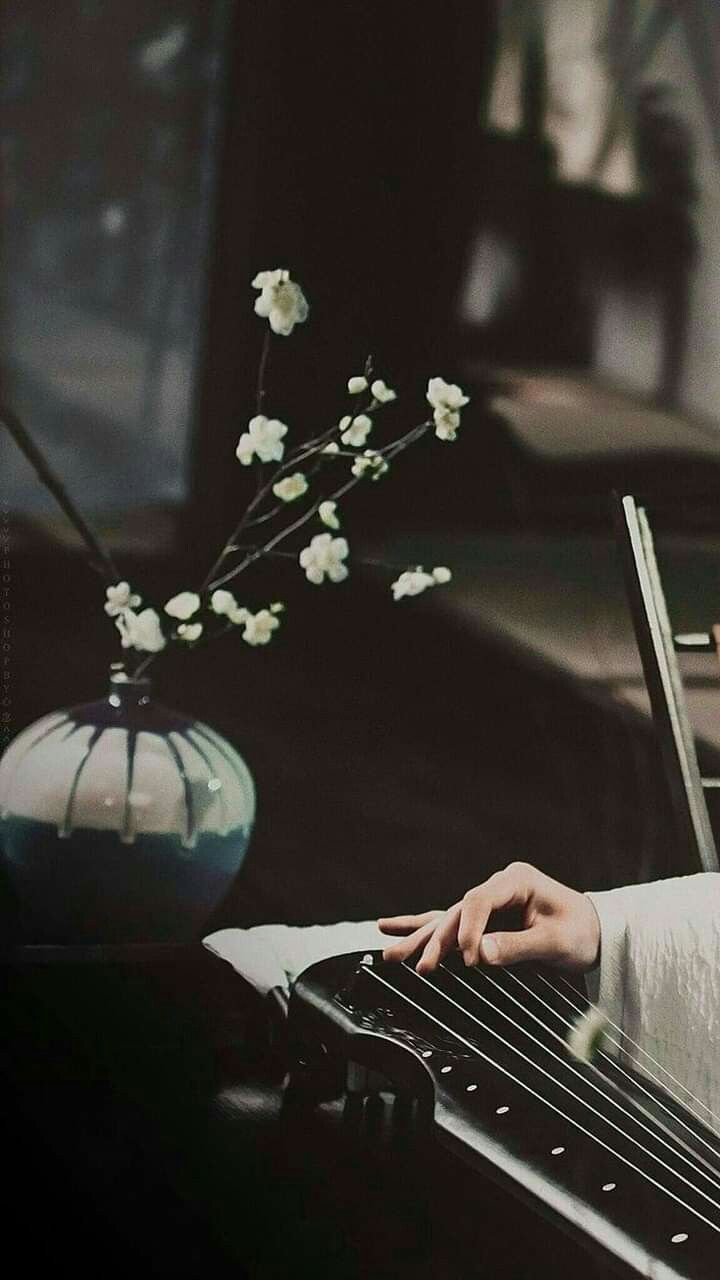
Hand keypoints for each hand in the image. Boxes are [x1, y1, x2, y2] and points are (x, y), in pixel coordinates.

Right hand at [378, 862, 600, 974]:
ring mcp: (489, 902)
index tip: (467, 959)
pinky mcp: (485, 920)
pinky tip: (390, 927)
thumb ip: (519, 946)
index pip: (479, 900)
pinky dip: (424, 928)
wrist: (596, 933)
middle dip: (436, 940)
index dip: (468, 929)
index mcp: (516, 880)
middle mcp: (498, 887)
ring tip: (389, 954)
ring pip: (448, 919)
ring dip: (421, 939)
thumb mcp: (557, 941)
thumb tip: (481, 954)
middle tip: (418, 967)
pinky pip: (450, 923)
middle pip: (457, 912)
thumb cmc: (582, 933)